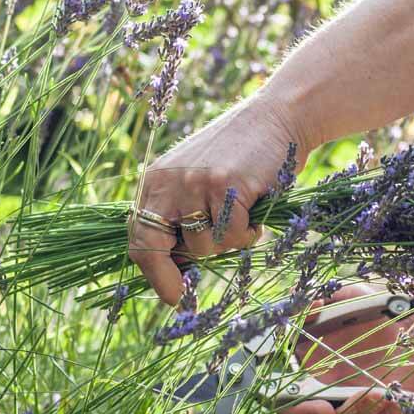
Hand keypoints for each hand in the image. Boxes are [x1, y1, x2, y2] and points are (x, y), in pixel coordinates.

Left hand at [128, 93, 306, 304]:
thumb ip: (181, 215)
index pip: (138, 236)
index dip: (151, 272)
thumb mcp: (196, 181)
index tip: (169, 295)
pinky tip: (256, 209)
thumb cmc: (240, 157)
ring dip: (227, 245)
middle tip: (184, 296)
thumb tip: (176, 270)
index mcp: (155, 182)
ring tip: (242, 219)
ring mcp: (195, 183)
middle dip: (169, 278)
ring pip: (202, 247)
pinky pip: (233, 236)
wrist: (276, 117)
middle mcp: (168, 182)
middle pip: (153, 246)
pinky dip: (249, 233)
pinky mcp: (225, 186)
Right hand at [277, 284, 413, 413]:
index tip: (324, 409)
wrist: (401, 324)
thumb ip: (317, 301)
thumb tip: (311, 304)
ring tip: (393, 398)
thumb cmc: (363, 312)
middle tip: (373, 394)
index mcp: (306, 379)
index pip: (290, 411)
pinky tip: (407, 408)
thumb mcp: (341, 299)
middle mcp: (327, 404)